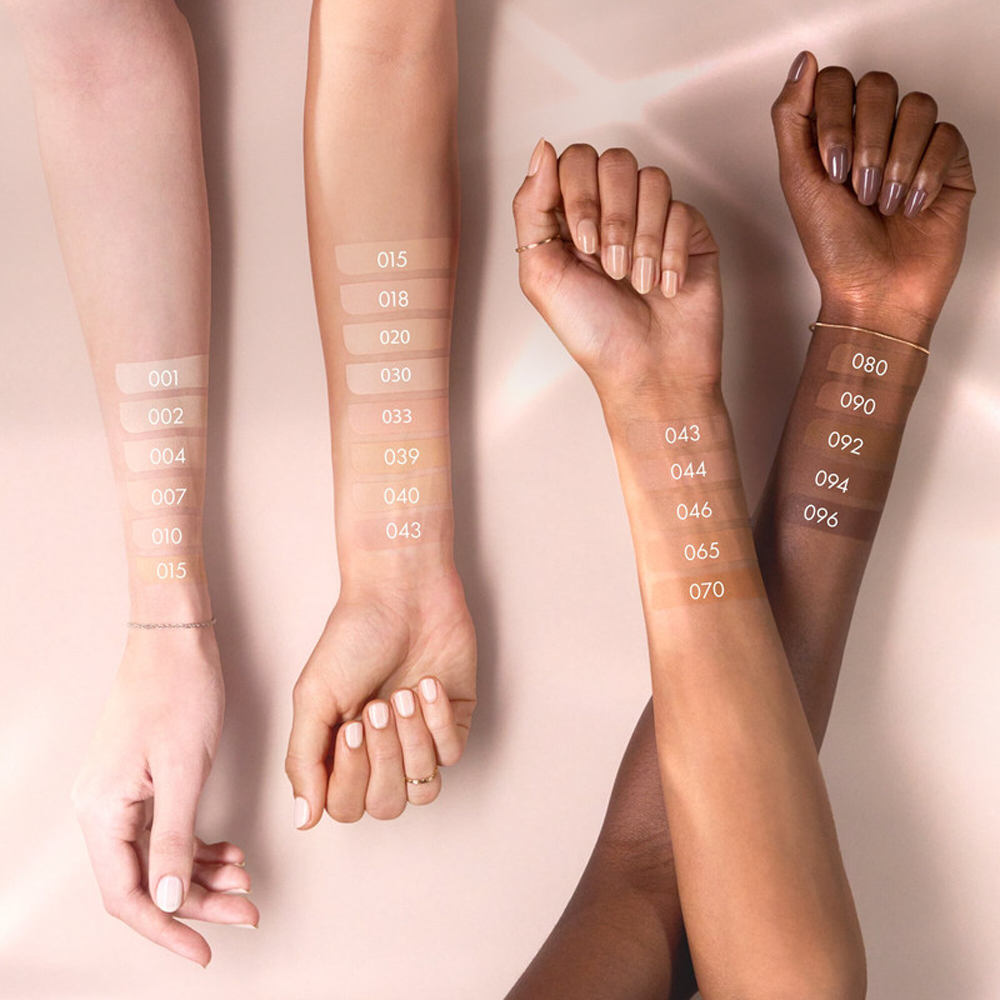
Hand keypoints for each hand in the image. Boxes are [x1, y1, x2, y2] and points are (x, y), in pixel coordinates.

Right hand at [71, 629, 256, 966]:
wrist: (176, 637)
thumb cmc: (180, 691)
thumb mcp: (184, 769)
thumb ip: (173, 840)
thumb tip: (164, 904)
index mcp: (101, 811)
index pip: (127, 897)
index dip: (167, 930)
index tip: (206, 951)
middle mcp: (101, 809)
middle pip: (146, 881)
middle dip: (198, 903)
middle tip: (247, 913)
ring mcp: (120, 795)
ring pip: (159, 858)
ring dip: (202, 875)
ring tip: (247, 880)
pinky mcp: (141, 781)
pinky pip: (165, 831)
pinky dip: (198, 845)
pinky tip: (232, 850)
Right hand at [285, 569, 475, 823]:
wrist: (401, 593)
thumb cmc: (353, 637)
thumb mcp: (314, 697)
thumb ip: (304, 761)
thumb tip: (303, 820)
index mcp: (342, 753)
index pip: (346, 807)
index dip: (349, 778)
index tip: (348, 727)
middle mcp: (382, 753)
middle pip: (386, 805)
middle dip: (383, 758)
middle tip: (376, 707)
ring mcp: (420, 740)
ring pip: (423, 790)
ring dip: (412, 744)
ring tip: (402, 694)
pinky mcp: (455, 722)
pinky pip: (451, 753)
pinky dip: (438, 721)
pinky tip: (427, 683)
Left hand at [512, 140, 721, 398]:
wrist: (647, 369)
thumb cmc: (592, 332)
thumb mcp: (541, 273)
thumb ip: (530, 208)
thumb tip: (542, 148)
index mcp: (571, 216)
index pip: (574, 160)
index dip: (577, 192)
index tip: (580, 242)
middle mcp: (612, 210)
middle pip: (614, 160)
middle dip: (611, 216)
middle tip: (608, 266)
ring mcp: (653, 218)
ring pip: (652, 179)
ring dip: (640, 238)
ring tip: (636, 284)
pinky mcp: (690, 232)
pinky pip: (682, 210)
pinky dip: (669, 254)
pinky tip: (665, 288)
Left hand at [771, 51, 974, 341]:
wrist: (873, 291)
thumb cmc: (835, 248)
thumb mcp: (796, 180)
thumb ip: (792, 118)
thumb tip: (803, 63)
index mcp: (835, 134)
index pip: (839, 81)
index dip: (836, 118)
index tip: (831, 167)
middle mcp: (875, 134)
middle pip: (881, 86)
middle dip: (867, 143)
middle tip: (858, 190)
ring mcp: (914, 146)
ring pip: (918, 106)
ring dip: (896, 161)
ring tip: (884, 204)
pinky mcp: (948, 164)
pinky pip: (946, 137)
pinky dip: (925, 174)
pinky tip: (911, 207)